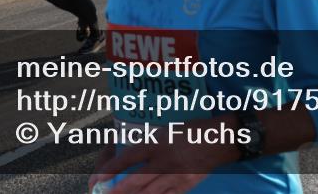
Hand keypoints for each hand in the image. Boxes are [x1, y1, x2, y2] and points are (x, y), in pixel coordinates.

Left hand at [89, 122, 226, 193]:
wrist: (220, 140)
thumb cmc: (193, 130)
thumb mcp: (168, 130)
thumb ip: (151, 143)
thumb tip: (130, 155)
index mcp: (158, 142)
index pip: (128, 158)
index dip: (110, 169)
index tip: (97, 178)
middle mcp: (164, 161)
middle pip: (135, 181)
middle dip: (116, 191)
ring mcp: (175, 176)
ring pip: (148, 193)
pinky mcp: (185, 185)